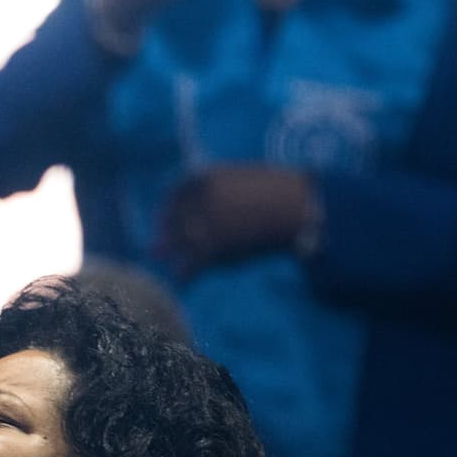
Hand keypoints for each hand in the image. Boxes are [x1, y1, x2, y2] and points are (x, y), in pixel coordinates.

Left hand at [161, 165, 312, 275]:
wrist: (299, 205)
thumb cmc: (277, 188)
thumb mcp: (240, 175)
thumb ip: (217, 186)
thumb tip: (201, 200)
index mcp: (205, 178)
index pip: (175, 194)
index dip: (168, 208)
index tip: (163, 218)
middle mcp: (199, 200)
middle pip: (174, 220)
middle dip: (165, 234)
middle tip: (158, 246)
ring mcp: (205, 224)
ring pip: (179, 242)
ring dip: (170, 254)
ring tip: (165, 264)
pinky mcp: (215, 248)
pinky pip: (193, 264)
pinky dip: (186, 274)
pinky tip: (183, 281)